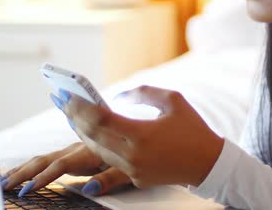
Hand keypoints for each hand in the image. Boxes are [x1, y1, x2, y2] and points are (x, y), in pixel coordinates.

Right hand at [1, 142, 132, 196]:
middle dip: (25, 172)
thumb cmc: (140, 156)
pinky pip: (54, 158)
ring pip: (48, 158)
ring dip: (27, 167)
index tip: (29, 187)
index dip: (45, 176)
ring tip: (7, 178)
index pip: (63, 164)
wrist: (146, 139)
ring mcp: (78, 149)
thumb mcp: (131, 170)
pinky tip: (27, 169)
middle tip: (5, 184)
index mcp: (92, 152)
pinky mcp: (79, 152)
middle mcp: (82, 148)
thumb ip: (111, 179)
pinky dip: (37, 164)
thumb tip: (90, 188)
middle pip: (48, 160)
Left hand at [55, 86, 223, 188]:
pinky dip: (96, 145)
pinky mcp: (135, 178)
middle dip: (74, 116)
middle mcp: (133, 155)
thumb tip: (118, 96)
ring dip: (81, 131)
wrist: (209, 163)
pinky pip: (108, 160)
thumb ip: (144, 93)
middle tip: (62, 100)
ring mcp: (133, 170)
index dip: (81, 105)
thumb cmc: (194, 129)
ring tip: (72, 114)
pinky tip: (91, 133)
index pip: (100, 119)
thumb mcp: (173, 101)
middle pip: (92, 135)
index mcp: (142, 135)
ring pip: (96, 150)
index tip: (68, 93)